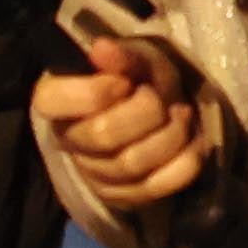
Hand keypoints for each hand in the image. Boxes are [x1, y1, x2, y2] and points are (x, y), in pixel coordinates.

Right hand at [34, 32, 216, 211]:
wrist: (152, 112)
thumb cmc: (137, 79)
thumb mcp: (134, 58)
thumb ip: (122, 55)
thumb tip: (102, 49)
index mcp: (54, 100)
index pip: (56, 101)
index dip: (96, 92)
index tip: (125, 82)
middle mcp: (68, 141)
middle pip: (103, 134)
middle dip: (146, 111)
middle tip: (168, 97)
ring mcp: (94, 174)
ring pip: (131, 163)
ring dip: (169, 134)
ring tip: (183, 114)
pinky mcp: (124, 197)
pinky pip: (156, 187)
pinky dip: (182, 163)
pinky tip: (193, 142)